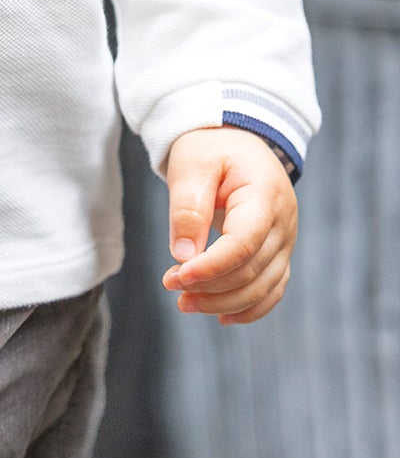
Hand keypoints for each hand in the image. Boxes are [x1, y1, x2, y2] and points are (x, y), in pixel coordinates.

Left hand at [161, 125, 297, 325]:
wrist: (235, 140)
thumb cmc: (210, 148)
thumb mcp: (192, 164)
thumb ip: (188, 207)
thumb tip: (184, 257)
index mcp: (265, 194)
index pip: (243, 243)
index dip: (211, 267)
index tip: (177, 277)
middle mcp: (284, 222)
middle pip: (252, 270)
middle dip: (210, 287)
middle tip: (170, 285)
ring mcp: (286, 240)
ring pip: (263, 287)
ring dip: (224, 303)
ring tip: (184, 302)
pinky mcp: (279, 252)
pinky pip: (272, 289)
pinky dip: (249, 308)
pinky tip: (220, 317)